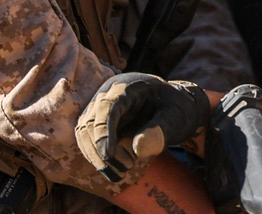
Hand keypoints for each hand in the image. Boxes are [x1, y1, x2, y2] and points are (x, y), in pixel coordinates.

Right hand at [75, 72, 210, 181]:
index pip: (107, 106)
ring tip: (119, 175)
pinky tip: (113, 169)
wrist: (173, 106)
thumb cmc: (175, 108)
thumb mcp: (176, 116)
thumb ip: (161, 129)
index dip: (104, 132)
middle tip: (126, 169)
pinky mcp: (98, 120)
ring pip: (85, 132)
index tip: (109, 157)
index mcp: (127, 86)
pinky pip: (88, 139)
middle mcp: (108, 93)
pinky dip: (97, 156)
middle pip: (91, 121)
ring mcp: (100, 106)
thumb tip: (139, 149)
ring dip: (96, 156)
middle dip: (101, 150)